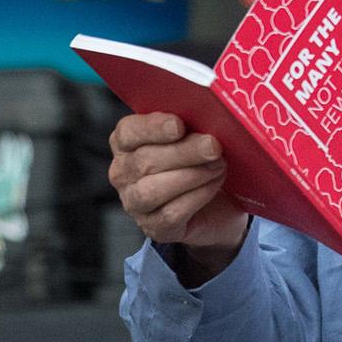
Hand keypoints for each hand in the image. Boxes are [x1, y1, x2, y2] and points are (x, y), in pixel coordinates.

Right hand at [108, 112, 249, 280]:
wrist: (218, 202)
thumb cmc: (201, 160)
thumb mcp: (196, 134)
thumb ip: (193, 123)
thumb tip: (209, 115)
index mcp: (127, 142)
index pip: (127, 131)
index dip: (152, 128)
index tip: (179, 125)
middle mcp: (123, 173)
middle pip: (144, 161)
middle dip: (184, 152)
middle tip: (213, 146)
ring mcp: (134, 203)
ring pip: (152, 190)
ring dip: (191, 175)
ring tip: (218, 165)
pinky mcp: (154, 227)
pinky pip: (170, 213)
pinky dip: (197, 196)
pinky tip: (214, 184)